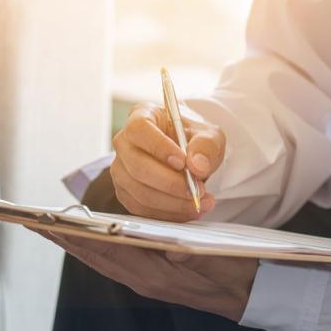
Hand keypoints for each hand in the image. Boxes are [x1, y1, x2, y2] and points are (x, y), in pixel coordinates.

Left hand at [42, 231, 257, 320]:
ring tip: (48, 227)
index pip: (102, 249)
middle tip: (31, 221)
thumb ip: (182, 251)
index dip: (73, 233)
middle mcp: (141, 280)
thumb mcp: (211, 257)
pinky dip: (93, 249)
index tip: (45, 221)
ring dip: (73, 243)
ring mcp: (143, 282)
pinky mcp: (149, 281)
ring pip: (98, 259)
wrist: (253, 296)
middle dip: (62, 237)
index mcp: (151, 275)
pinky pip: (111, 263)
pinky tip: (84, 240)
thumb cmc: (235, 271)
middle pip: (92, 255)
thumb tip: (157, 243)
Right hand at [111, 103, 225, 221]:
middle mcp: (124, 142)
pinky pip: (141, 208)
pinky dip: (167, 214)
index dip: (159, 147)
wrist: (188, 157)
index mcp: (141, 116)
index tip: (183, 163)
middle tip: (198, 190)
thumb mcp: (209, 135)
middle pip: (137, 166)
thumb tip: (197, 166)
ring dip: (172, 203)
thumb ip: (206, 146)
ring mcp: (121, 169)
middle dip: (170, 184)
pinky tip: (187, 210)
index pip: (139, 130)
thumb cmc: (193, 140)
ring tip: (200, 202)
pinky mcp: (125, 191)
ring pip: (139, 191)